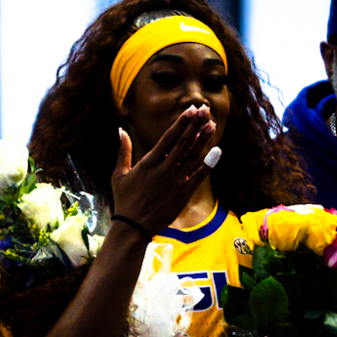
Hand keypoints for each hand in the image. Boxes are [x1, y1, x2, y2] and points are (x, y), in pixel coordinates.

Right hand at [111, 106, 216, 235]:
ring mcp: (174, 182)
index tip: (191, 109)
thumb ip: (123, 151)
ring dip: (204, 140)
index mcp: (148, 163)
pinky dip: (208, 164)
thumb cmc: (124, 200)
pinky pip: (198, 176)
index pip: (168, 137)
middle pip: (183, 143)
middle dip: (195, 125)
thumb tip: (120, 130)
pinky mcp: (183, 195)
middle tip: (205, 110)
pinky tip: (217, 151)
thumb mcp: (119, 174)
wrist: (133, 227)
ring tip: (212, 125)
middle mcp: (163, 170)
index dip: (181, 122)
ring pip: (193, 157)